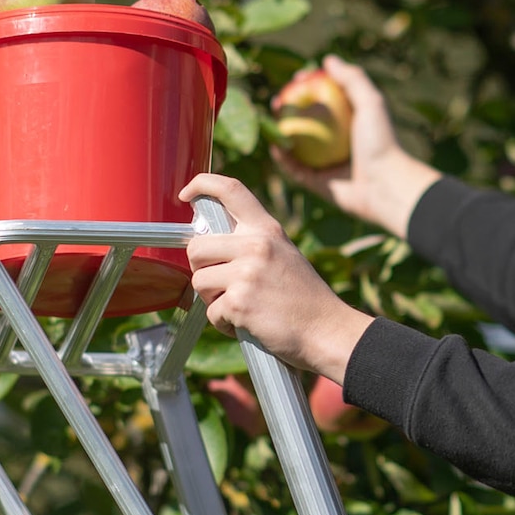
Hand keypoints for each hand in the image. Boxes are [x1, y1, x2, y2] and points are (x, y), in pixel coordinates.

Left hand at [180, 174, 375, 379]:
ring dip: (212, 299)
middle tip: (222, 285)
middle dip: (201, 269)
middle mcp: (256, 246)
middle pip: (196, 247)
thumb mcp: (284, 254)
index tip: (186, 194)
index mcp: (267, 230)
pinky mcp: (239, 302)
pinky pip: (211, 312)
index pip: (230, 190)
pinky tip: (248, 324)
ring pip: (199, 281)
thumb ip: (252, 244)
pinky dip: (225, 324)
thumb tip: (209, 244)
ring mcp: (247, 273)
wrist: (327, 330)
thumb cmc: (304, 298)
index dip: (201, 184)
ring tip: (241, 306)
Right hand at [272, 55, 441, 240]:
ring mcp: (326, 162)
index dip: (310, 87)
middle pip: (307, 121)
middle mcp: (336, 142)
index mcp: (350, 122)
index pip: (325, 99)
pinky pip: (295, 168)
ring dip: (281, 132)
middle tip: (278, 100)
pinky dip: (283, 157)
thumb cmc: (380, 141)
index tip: (298, 78)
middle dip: (290, 109)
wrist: (385, 185)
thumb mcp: (371, 103)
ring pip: (297, 145)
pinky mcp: (318, 182)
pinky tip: (274, 145)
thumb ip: (353, 79)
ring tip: (270, 119)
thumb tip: (328, 59)